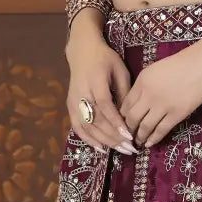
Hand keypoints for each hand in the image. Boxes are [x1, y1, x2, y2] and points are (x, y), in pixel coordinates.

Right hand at [66, 16, 135, 154]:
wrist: (82, 51)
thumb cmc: (106, 59)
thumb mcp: (120, 70)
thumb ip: (124, 92)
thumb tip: (132, 116)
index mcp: (95, 81)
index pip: (105, 106)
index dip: (116, 122)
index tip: (129, 135)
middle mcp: (82, 93)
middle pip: (97, 120)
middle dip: (114, 137)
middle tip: (131, 149)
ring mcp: (74, 101)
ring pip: (87, 126)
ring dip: (104, 141)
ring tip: (121, 150)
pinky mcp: (70, 106)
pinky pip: (78, 126)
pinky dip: (88, 139)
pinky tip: (101, 149)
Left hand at [120, 41, 201, 148]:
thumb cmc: (181, 63)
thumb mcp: (155, 70)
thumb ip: (144, 85)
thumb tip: (137, 102)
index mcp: (142, 81)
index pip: (125, 104)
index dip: (121, 117)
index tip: (122, 123)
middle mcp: (148, 94)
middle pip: (132, 117)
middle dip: (128, 129)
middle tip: (127, 136)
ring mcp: (162, 105)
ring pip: (145, 126)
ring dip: (139, 137)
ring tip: (138, 142)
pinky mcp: (177, 114)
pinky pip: (161, 130)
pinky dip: (153, 139)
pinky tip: (149, 144)